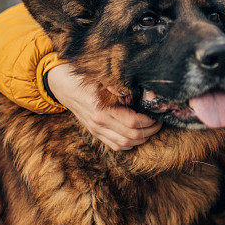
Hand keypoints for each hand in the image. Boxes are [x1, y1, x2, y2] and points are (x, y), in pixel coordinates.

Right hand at [47, 63, 161, 149]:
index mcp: (103, 109)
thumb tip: (141, 93)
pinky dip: (129, 144)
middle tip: (158, 122)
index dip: (149, 120)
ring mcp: (96, 130)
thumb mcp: (103, 78)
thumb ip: (120, 86)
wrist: (65, 87)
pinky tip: (137, 136)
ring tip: (150, 129)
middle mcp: (99, 123)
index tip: (157, 114)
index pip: (133, 122)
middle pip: (132, 135)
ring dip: (141, 139)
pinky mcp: (95, 133)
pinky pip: (115, 146)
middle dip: (150, 130)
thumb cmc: (87, 79)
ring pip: (125, 144)